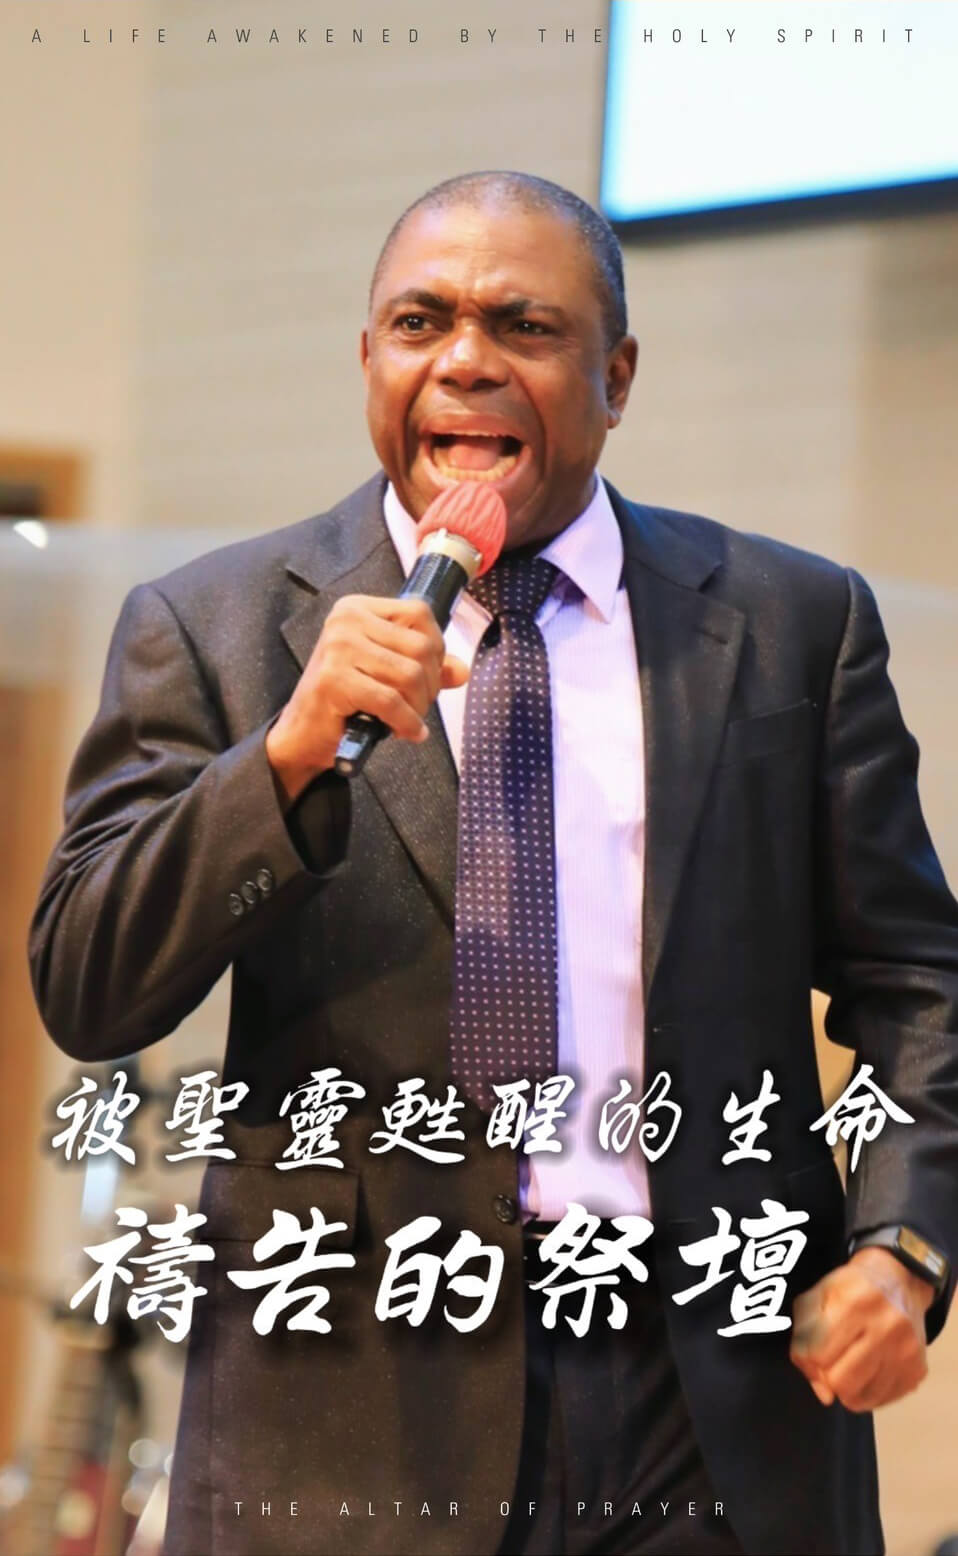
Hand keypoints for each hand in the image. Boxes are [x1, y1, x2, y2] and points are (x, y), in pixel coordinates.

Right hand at [266, 594, 468, 806]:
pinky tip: (406, 733)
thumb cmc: (345, 700)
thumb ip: (425, 667)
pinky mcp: (334, 679)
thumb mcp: (388, 674)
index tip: (428, 677)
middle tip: (419, 706)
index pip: (420, 613)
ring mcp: (337, 647)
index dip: (436, 649)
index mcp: (358, 608)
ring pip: (410, 674)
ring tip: (409, 720)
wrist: (303, 733)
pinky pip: (391, 701)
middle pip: (421, 646)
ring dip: (418, 706)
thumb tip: (463, 671)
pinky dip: (406, 722)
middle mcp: (346, 620)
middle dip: (430, 684)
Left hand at [789, 1246, 933, 1410]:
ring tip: (848, 1367)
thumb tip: (822, 1393)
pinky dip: (867, 1393)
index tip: (812, 1351)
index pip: (819, 1355)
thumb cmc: (851, 1289)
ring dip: (846, 1389)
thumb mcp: (818, 1297)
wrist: (900, 1280)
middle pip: (840, 1382)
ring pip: (860, 1398)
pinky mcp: (917, 1370)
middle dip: (826, 1377)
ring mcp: (906, 1351)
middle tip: (830, 1362)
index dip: (808, 1359)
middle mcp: (886, 1328)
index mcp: (856, 1303)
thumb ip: (804, 1341)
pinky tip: (866, 1372)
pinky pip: (881, 1401)